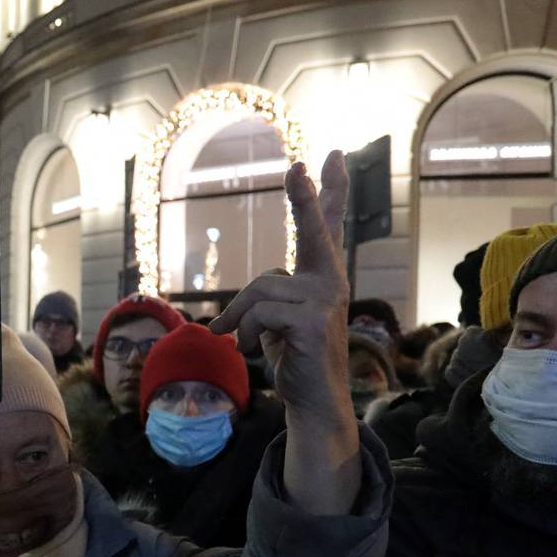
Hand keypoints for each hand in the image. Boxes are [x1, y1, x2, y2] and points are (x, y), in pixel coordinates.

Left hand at [210, 149, 353, 433]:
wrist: (311, 399)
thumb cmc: (293, 357)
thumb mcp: (271, 322)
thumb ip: (262, 303)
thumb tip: (224, 319)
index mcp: (321, 275)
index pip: (327, 227)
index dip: (326, 192)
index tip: (332, 157)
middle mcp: (330, 280)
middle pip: (314, 231)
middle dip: (306, 198)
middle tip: (298, 166)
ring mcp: (325, 298)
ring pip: (259, 287)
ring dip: (238, 318)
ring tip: (242, 340)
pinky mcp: (312, 320)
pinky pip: (257, 312)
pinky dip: (243, 332)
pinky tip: (253, 350)